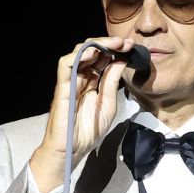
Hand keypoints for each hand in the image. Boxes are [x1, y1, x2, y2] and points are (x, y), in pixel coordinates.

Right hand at [30, 36, 132, 192]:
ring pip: (78, 54)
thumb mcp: (108, 104)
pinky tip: (94, 54)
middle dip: (108, 44)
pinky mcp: (62, 88)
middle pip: (91, 52)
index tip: (131, 47)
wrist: (72, 150)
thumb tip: (121, 62)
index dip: (115, 51)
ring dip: (96, 45)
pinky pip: (65, 65)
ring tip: (114, 43)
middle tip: (125, 42)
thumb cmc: (87, 132)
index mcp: (91, 82)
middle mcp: (80, 78)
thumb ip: (112, 83)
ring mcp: (70, 82)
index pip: (102, 60)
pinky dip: (78, 56)